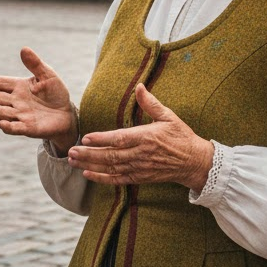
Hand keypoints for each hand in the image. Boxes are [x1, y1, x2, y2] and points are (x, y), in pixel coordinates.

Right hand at [0, 47, 77, 153]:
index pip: (1, 83)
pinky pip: (16, 128)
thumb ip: (35, 64)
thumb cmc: (55, 93)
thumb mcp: (47, 75)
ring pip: (3, 112)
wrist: (67, 114)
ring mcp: (20, 115)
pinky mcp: (27, 128)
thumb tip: (24, 49)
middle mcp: (15, 101)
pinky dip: (8, 127)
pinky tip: (1, 124)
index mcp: (17, 87)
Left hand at [68, 84, 213, 192]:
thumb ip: (151, 103)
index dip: (102, 139)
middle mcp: (141, 154)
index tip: (86, 137)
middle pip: (111, 156)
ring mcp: (140, 167)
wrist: (195, 162)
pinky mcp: (141, 177)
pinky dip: (102, 179)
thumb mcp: (168, 116)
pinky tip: (88, 175)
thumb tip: (139, 86)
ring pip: (111, 168)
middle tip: (71, 151)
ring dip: (91, 165)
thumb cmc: (181, 136)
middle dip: (89, 154)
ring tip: (73, 161)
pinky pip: (118, 180)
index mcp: (146, 137)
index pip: (120, 139)